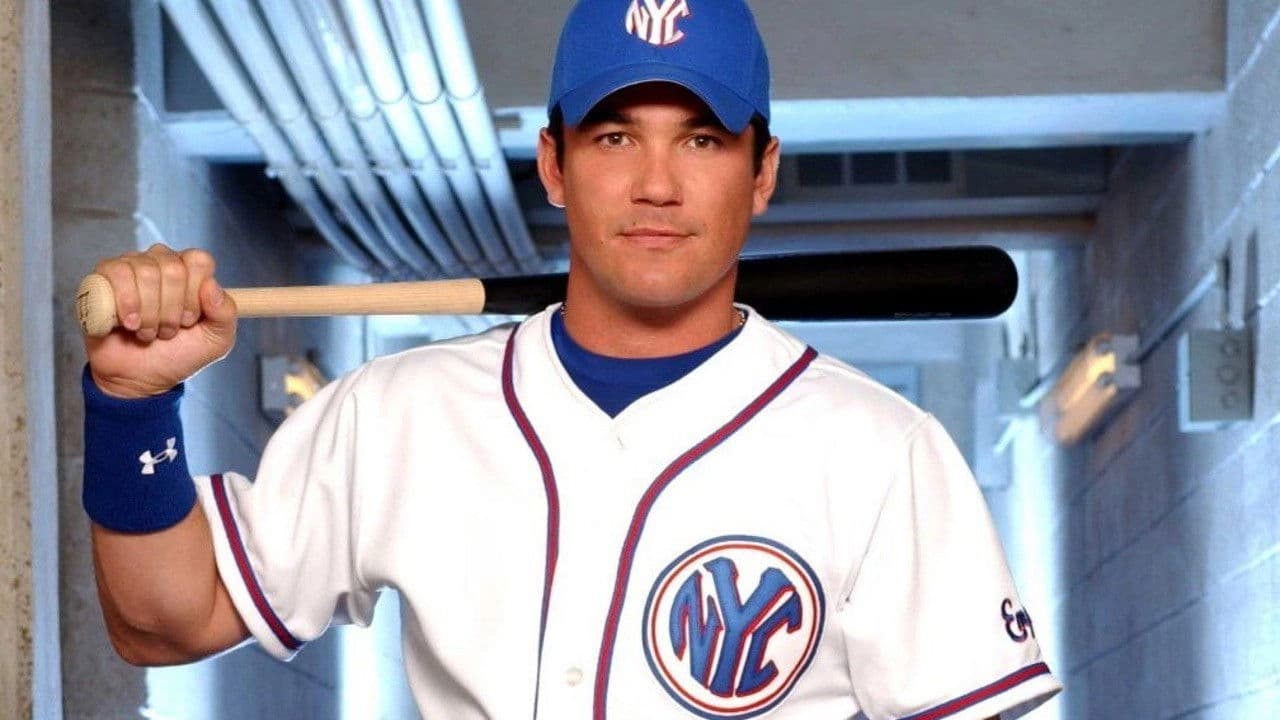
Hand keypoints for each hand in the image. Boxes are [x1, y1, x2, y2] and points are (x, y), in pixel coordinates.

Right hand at [84, 244, 237, 397]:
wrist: (138, 379)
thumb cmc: (177, 355)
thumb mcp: (216, 341)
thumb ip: (226, 313)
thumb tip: (211, 285)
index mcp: (189, 272)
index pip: (199, 261)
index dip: (195, 295)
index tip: (189, 320)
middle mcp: (159, 263)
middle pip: (173, 268)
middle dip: (171, 310)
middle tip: (166, 331)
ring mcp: (129, 268)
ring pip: (146, 272)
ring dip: (149, 313)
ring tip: (147, 331)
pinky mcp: (101, 278)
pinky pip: (116, 273)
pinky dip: (126, 304)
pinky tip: (127, 324)